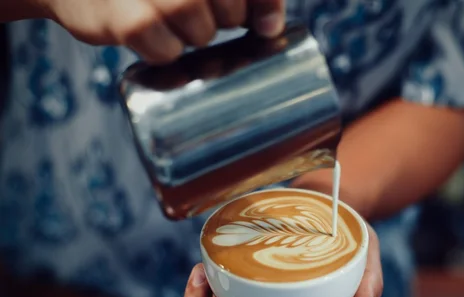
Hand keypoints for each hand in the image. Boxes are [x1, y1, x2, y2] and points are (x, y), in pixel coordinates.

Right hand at [41, 0, 285, 62]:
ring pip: (201, 30)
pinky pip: (166, 51)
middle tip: (203, 16)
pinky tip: (152, 36)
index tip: (264, 25)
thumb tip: (270, 25)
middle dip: (224, 19)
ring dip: (194, 35)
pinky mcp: (120, 17)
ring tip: (171, 22)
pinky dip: (166, 51)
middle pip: (229, 9)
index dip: (263, 4)